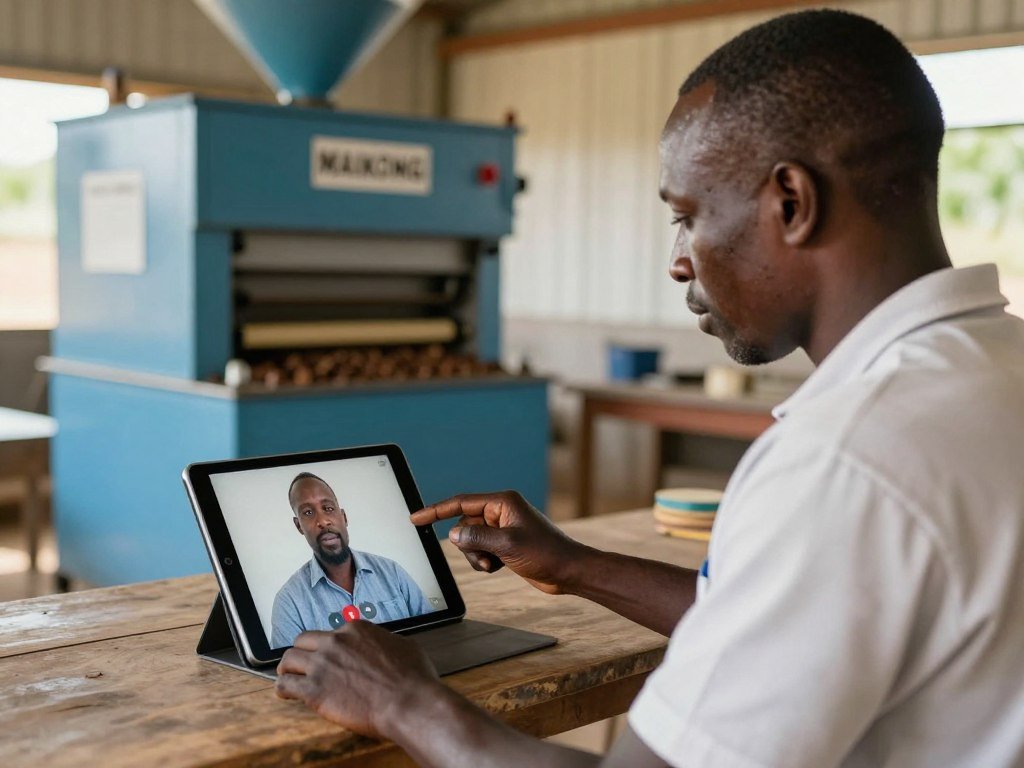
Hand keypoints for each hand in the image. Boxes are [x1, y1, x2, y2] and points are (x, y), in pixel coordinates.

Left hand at [275, 620, 441, 737]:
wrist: (408, 702)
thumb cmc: (412, 677)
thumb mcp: (403, 645)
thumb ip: (385, 641)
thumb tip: (385, 645)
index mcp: (355, 629)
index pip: (329, 632)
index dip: (327, 646)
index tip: (328, 657)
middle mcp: (335, 642)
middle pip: (303, 641)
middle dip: (301, 653)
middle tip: (302, 665)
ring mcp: (322, 665)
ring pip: (289, 660)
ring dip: (288, 669)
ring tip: (288, 677)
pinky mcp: (315, 691)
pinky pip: (286, 686)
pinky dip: (283, 689)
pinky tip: (286, 694)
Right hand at [411, 491, 588, 594]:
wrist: (567, 571)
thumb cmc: (545, 553)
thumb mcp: (507, 545)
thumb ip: (477, 538)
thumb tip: (454, 534)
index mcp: (503, 502)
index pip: (461, 503)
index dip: (436, 510)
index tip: (416, 518)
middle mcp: (501, 512)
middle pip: (465, 526)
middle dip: (470, 546)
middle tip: (487, 559)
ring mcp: (503, 528)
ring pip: (471, 541)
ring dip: (477, 556)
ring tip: (494, 565)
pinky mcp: (505, 544)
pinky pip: (481, 550)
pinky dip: (485, 561)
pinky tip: (500, 566)